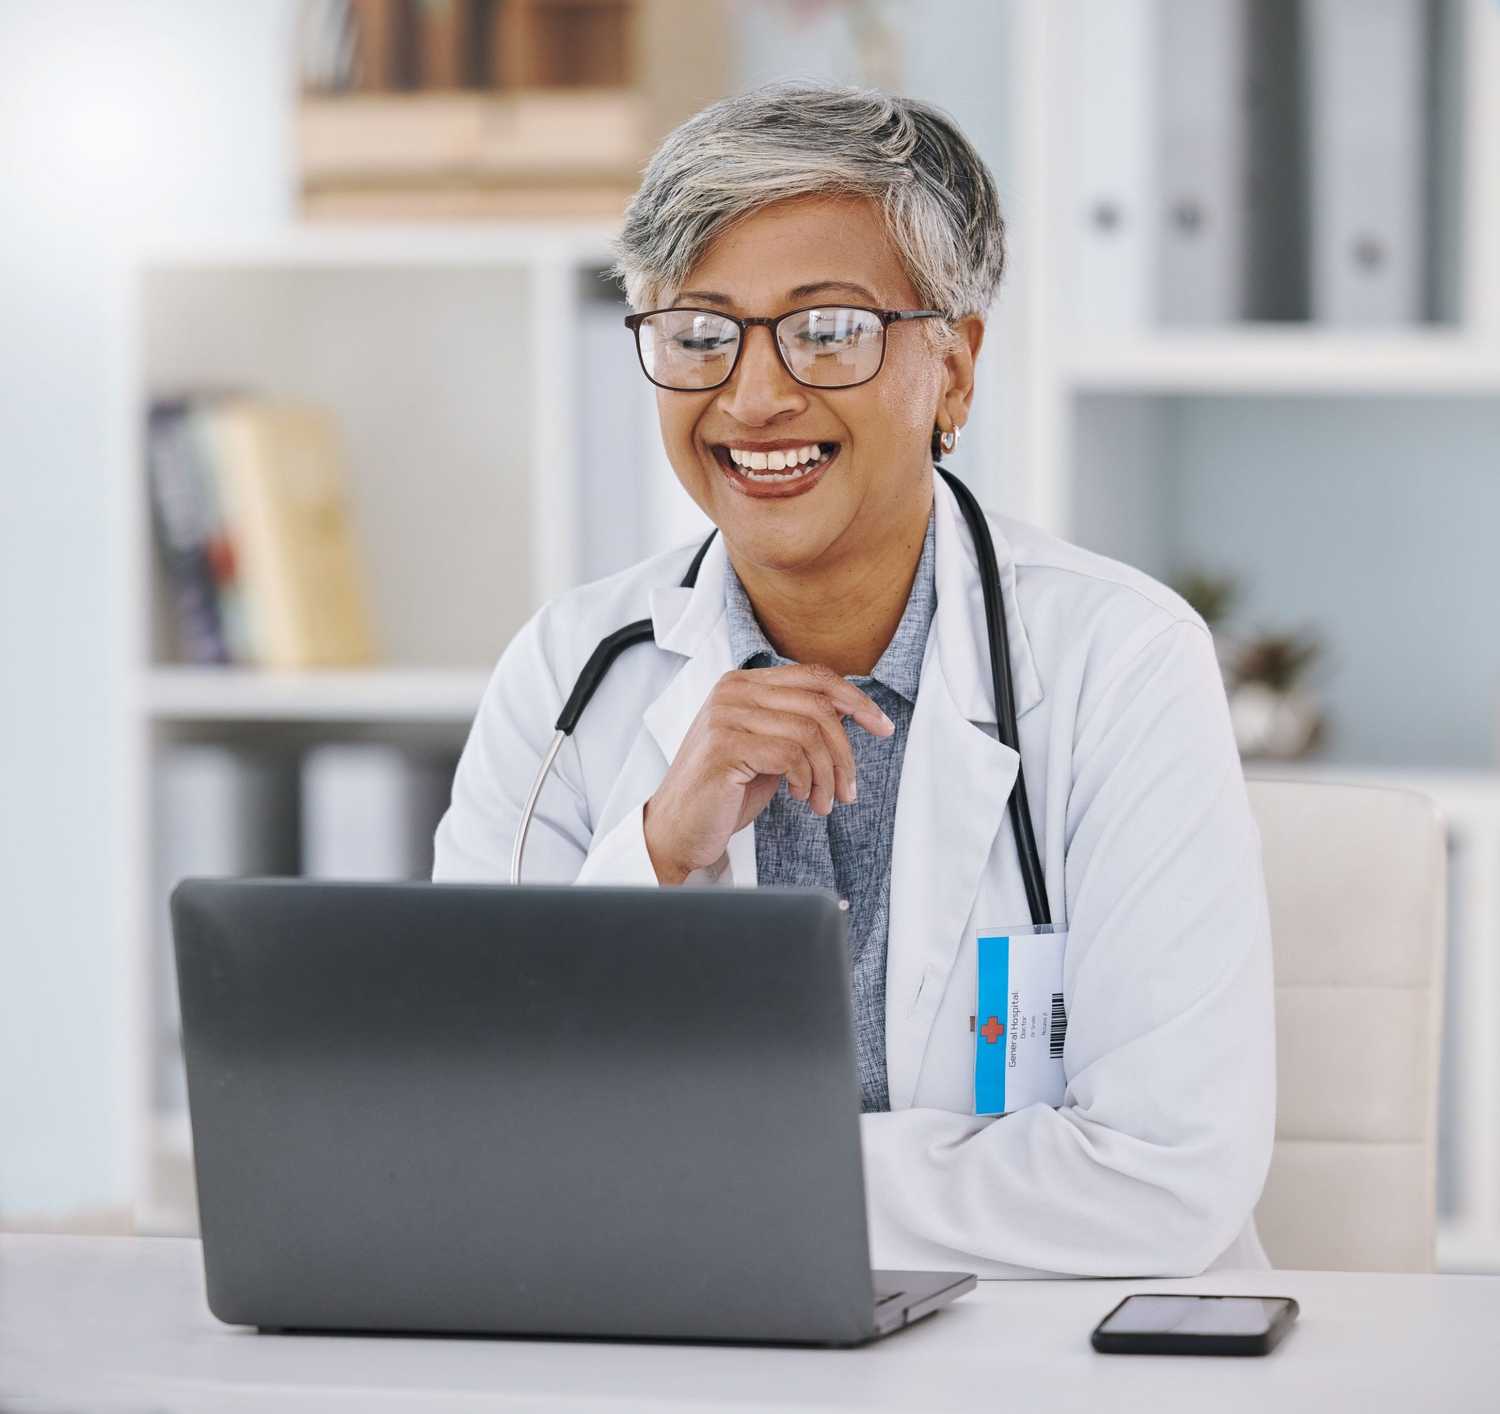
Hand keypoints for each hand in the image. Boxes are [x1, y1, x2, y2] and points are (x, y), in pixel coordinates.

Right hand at [643, 663, 894, 884]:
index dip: (856, 700)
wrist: (677, 829)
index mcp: (744, 683)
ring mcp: (725, 716)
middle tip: (849, 789)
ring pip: (809, 732)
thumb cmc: (724, 793)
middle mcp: (732, 691)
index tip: (882, 726)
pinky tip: (800, 797)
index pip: (814, 676)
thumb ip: (798, 726)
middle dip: (845, 751)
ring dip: (827, 774)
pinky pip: (790, 755)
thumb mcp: (769, 750)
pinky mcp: (724, 747)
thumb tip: (852, 712)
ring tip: (823, 802)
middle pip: (818, 704)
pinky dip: (806, 781)